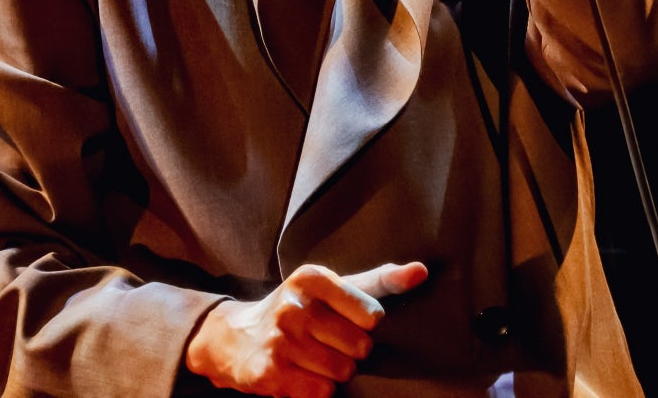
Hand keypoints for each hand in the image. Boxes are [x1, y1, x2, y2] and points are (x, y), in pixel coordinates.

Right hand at [185, 260, 427, 395]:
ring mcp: (280, 341)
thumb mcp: (334, 288)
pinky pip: (321, 393)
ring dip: (334, 373)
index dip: (366, 325)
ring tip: (314, 360)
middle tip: (328, 344)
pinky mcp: (270, 372)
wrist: (235, 337)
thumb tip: (421, 271)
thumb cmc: (299, 310)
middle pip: (361, 347)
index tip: (347, 321)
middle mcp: (294, 306)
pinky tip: (302, 375)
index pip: (373, 314)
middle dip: (351, 352)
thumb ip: (380, 282)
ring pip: (342, 372)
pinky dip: (318, 390)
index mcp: (313, 279)